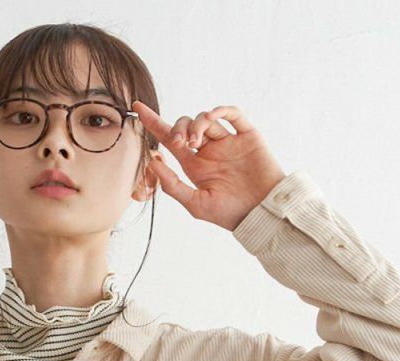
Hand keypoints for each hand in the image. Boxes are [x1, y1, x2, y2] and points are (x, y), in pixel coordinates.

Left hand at [132, 99, 285, 230]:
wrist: (262, 212)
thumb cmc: (230, 213)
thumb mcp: (196, 204)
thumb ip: (172, 185)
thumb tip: (152, 160)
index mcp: (195, 166)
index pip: (170, 139)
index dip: (153, 122)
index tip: (137, 108)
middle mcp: (210, 151)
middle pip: (186, 125)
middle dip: (179, 128)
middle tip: (181, 144)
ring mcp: (228, 141)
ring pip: (206, 118)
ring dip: (196, 125)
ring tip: (196, 142)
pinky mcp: (246, 136)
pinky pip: (233, 114)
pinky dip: (221, 110)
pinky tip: (212, 117)